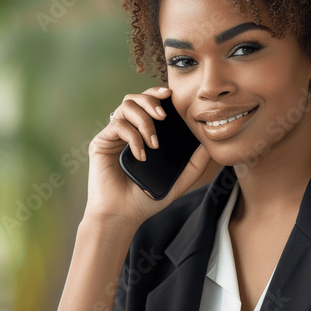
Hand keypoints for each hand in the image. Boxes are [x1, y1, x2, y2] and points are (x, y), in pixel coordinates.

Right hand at [84, 86, 210, 227]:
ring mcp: (113, 135)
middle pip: (135, 98)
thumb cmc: (146, 199)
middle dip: (151, 101)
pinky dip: (133, 137)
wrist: (121, 216)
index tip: (172, 95)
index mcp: (142, 134)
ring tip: (154, 143)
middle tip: (164, 116)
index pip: (149, 104)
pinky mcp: (101, 142)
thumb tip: (209, 144)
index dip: (158, 94)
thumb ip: (194, 164)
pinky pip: (117, 126)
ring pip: (125, 106)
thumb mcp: (178, 181)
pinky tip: (141, 155)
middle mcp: (126, 130)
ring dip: (144, 120)